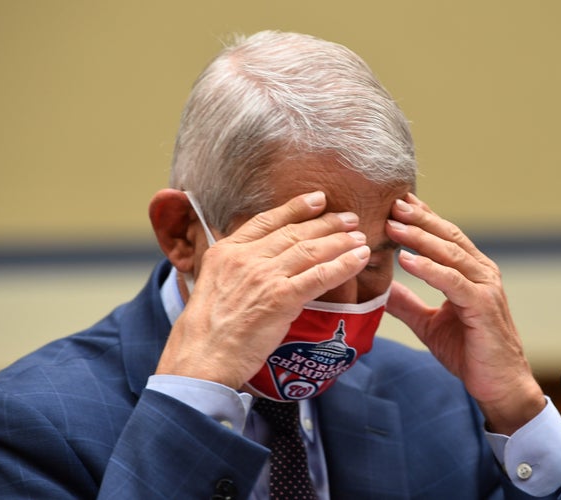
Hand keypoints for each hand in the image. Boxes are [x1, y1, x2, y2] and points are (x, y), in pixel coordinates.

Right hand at [156, 191, 370, 389]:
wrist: (201, 357)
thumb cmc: (205, 333)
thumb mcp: (210, 285)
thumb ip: (236, 271)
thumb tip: (262, 268)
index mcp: (226, 251)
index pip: (266, 220)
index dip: (295, 207)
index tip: (317, 199)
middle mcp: (245, 258)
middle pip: (294, 233)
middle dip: (326, 223)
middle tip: (349, 218)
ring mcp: (264, 276)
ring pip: (310, 250)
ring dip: (339, 242)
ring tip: (359, 238)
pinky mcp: (281, 298)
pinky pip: (319, 276)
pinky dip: (343, 265)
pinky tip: (359, 259)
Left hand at [385, 193, 543, 434]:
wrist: (499, 385)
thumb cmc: (470, 352)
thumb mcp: (430, 324)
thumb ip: (408, 304)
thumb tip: (383, 289)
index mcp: (471, 273)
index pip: (445, 237)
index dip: (423, 218)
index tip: (398, 203)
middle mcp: (482, 273)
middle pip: (447, 237)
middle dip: (419, 219)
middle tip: (393, 204)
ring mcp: (485, 288)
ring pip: (450, 254)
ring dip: (420, 238)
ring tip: (393, 226)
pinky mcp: (483, 306)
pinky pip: (453, 282)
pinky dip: (429, 269)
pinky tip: (406, 259)